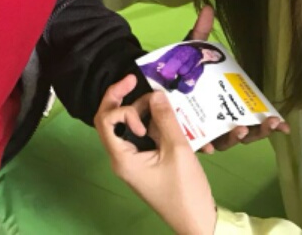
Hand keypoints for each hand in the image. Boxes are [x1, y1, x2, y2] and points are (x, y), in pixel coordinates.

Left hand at [96, 75, 217, 234]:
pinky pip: (143, 136)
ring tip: (165, 105)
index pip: (105, 121)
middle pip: (111, 120)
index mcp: (122, 158)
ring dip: (144, 111)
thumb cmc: (185, 190)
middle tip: (136, 80)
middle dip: (122, 97)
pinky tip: (171, 119)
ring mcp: (133, 160)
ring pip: (129, 126)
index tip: (146, 107)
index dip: (120, 104)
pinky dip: (154, 124)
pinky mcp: (145, 161)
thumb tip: (156, 93)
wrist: (196, 221)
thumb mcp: (178, 150)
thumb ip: (165, 119)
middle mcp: (122, 158)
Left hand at [186, 6, 289, 153]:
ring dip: (234, 138)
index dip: (268, 123)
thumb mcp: (189, 56)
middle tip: (268, 123)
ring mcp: (202, 133)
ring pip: (223, 142)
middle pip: (243, 133)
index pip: (252, 118)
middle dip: (258, 131)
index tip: (282, 124)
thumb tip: (207, 8)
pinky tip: (208, 147)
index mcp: (225, 106)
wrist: (146, 85)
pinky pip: (195, 145)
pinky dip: (204, 146)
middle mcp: (217, 123)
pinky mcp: (184, 138)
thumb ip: (199, 36)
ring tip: (240, 129)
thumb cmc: (174, 73)